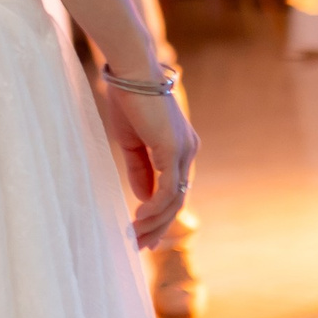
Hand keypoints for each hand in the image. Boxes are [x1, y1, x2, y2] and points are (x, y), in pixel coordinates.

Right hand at [99, 82, 196, 250]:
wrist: (130, 72)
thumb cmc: (128, 100)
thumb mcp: (130, 143)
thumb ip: (139, 170)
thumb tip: (142, 198)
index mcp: (180, 147)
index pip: (174, 188)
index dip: (160, 213)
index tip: (142, 231)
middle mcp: (188, 150)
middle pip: (178, 199)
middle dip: (160, 225)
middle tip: (141, 245)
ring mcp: (184, 150)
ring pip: (175, 199)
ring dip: (155, 222)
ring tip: (136, 237)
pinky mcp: (173, 149)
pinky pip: (167, 189)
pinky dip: (154, 207)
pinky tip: (139, 218)